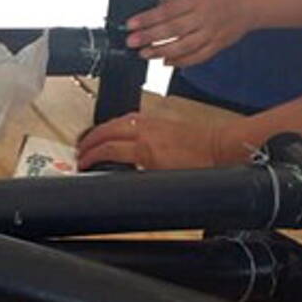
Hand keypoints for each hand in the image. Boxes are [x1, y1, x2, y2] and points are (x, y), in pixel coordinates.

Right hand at [76, 111, 236, 171]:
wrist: (221, 148)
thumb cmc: (202, 164)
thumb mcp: (168, 179)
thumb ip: (143, 179)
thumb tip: (126, 184)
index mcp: (145, 148)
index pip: (108, 149)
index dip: (91, 156)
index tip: (82, 163)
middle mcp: (146, 131)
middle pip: (107, 130)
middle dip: (90, 140)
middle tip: (80, 150)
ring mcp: (153, 122)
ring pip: (118, 121)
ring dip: (102, 129)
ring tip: (92, 139)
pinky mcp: (160, 120)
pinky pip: (131, 117)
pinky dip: (118, 123)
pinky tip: (118, 128)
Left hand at [124, 0, 263, 65]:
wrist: (254, 3)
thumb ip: (177, 0)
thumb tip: (153, 9)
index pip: (168, 10)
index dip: (147, 18)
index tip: (131, 24)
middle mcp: (205, 17)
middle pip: (173, 30)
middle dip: (149, 37)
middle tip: (132, 42)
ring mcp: (212, 33)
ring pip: (183, 46)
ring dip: (161, 52)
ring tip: (145, 53)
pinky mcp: (218, 45)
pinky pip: (197, 56)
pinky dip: (181, 62)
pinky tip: (166, 62)